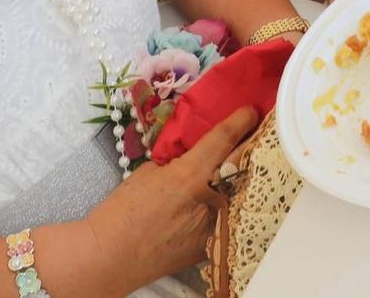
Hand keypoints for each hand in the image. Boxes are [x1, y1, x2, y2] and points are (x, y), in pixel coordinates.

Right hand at [86, 106, 259, 285]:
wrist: (112, 256)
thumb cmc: (123, 211)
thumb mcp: (149, 172)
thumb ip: (179, 161)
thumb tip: (196, 155)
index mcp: (191, 174)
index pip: (225, 139)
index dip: (241, 121)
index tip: (250, 112)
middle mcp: (210, 198)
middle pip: (242, 162)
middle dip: (251, 144)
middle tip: (256, 132)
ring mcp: (215, 224)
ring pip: (239, 191)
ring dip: (241, 176)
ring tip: (244, 162)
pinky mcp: (213, 244)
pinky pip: (227, 216)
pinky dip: (227, 204)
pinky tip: (223, 197)